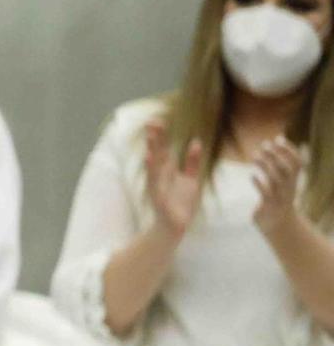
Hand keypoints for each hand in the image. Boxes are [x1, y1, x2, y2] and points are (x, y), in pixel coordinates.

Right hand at [143, 119, 202, 236]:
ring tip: (151, 136)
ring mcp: (158, 184)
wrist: (176, 225)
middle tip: (153, 122)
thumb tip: (196, 141)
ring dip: (153, 149)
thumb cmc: (181, 203)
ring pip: (155, 164)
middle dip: (156, 138)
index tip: (160, 119)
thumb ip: (191, 161)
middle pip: (158, 153)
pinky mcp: (158, 195)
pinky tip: (149, 157)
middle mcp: (161, 174)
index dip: (162, 135)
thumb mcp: (190, 178)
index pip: (165, 148)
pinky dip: (152, 169)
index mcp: (168, 169)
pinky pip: (155, 180)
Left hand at [251, 137, 305, 235]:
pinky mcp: (269, 206)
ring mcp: (279, 197)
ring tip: (254, 157)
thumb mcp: (283, 182)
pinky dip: (259, 183)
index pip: (297, 162)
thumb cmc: (278, 199)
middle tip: (264, 145)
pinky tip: (252, 176)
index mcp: (293, 181)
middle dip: (276, 155)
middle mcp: (288, 188)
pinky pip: (266, 194)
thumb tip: (276, 143)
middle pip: (286, 169)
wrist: (278, 224)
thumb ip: (281, 164)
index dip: (289, 150)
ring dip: (265, 166)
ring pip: (276, 179)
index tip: (278, 138)